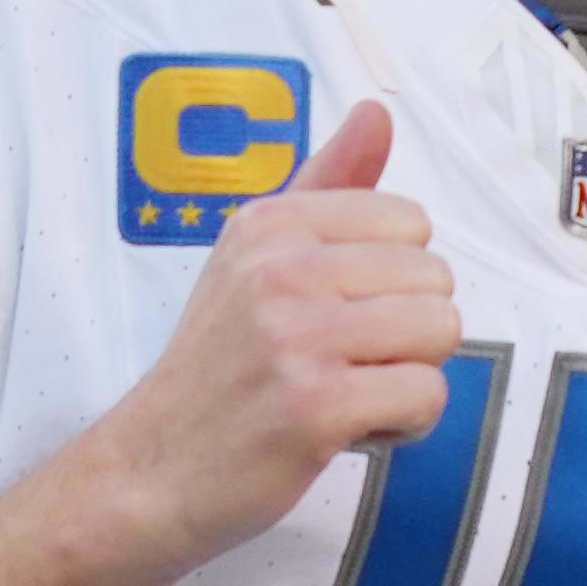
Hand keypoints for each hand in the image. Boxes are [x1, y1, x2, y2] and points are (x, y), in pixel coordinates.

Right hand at [68, 100, 459, 582]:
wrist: (146, 474)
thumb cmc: (216, 370)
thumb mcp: (254, 259)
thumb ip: (326, 185)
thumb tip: (379, 110)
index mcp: (269, 223)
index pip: (410, 224)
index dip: (389, 284)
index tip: (331, 319)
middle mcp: (280, 268)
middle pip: (436, 281)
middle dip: (403, 335)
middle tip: (334, 366)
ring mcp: (295, 337)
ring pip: (440, 334)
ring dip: (406, 378)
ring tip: (342, 396)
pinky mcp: (314, 406)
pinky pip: (425, 396)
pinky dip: (400, 427)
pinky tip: (344, 433)